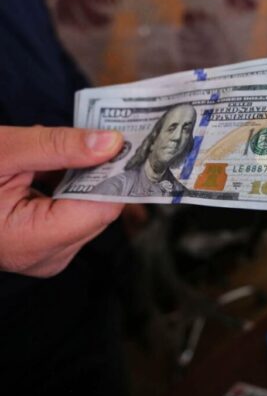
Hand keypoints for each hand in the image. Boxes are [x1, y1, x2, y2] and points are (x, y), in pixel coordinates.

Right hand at [0, 126, 124, 277]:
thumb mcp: (2, 152)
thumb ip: (58, 147)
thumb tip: (111, 142)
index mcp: (33, 241)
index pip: (104, 207)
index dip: (116, 172)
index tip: (125, 140)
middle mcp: (47, 258)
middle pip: (100, 209)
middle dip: (96, 172)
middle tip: (88, 138)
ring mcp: (46, 257)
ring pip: (90, 210)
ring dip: (81, 179)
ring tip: (50, 159)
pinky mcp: (44, 249)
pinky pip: (73, 215)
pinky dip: (69, 189)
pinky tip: (49, 171)